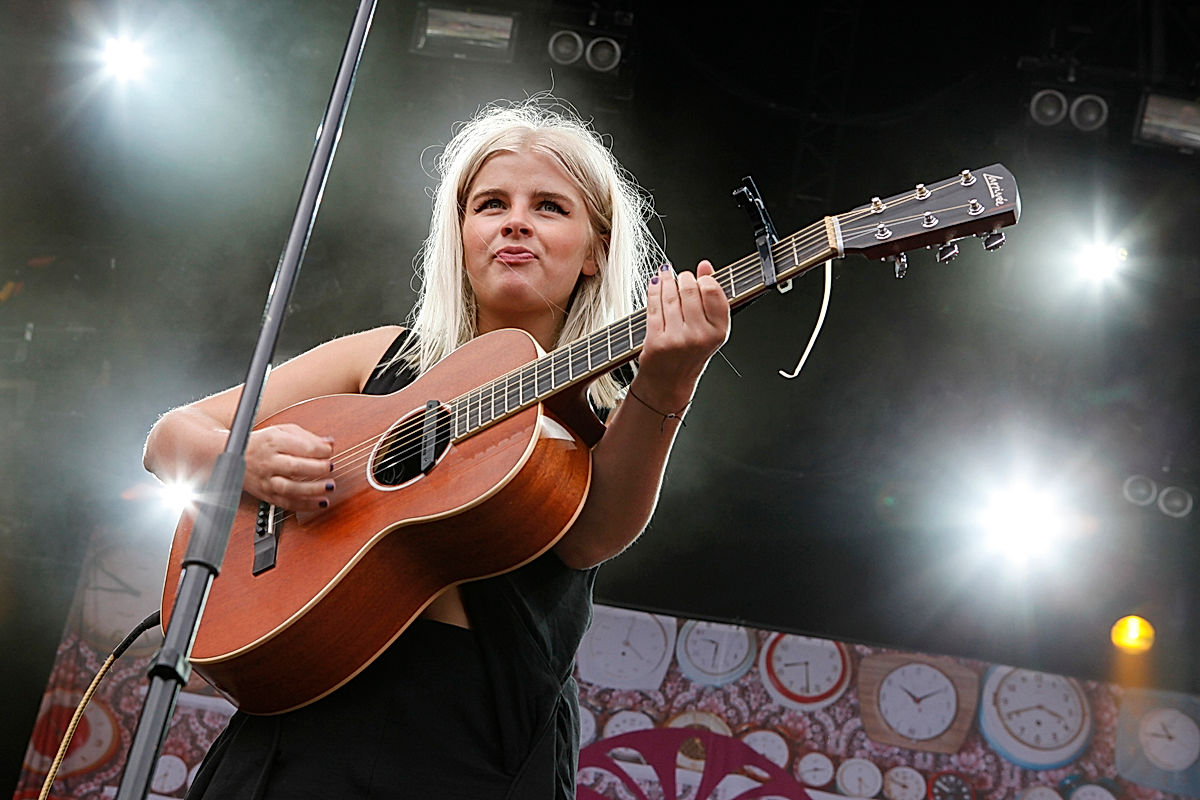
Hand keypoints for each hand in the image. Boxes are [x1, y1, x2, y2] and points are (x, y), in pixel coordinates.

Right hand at [243, 423, 335, 510]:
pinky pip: (286, 503)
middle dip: (316, 468)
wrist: (232, 455)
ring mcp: (266, 480)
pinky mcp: (266, 495)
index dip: (320, 450)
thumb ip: (307, 437)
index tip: (329, 452)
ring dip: (312, 489)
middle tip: (330, 467)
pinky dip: (305, 505)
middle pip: (294, 467)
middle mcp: (268, 461)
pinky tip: (320, 503)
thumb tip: (330, 443)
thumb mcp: (283, 431)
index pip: (300, 446)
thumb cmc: (262, 442)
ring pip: (289, 488)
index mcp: (274, 441)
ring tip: (329, 487)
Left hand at [636, 260, 730, 410]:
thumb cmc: (691, 353)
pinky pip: (653, 306)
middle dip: (684, 278)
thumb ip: (711, 296)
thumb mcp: (709, 328)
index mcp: (718, 332)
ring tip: (666, 275)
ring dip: (666, 280)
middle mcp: (699, 336)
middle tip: (681, 277)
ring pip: (670, 296)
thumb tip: (705, 266)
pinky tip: (656, 284)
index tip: (699, 277)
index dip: (704, 279)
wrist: (669, 381)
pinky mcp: (656, 340)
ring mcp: (677, 339)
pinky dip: (654, 291)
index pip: (713, 292)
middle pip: (690, 290)